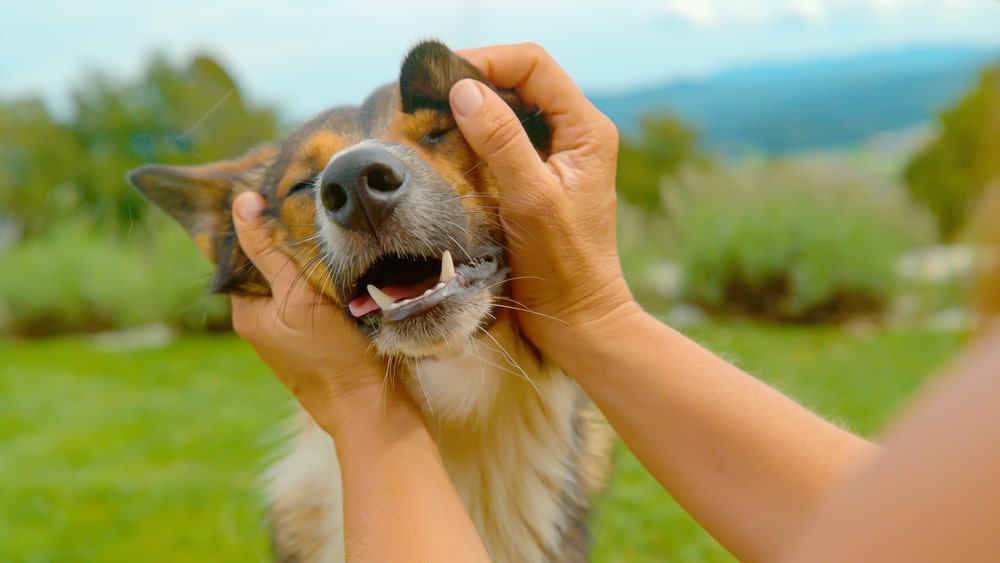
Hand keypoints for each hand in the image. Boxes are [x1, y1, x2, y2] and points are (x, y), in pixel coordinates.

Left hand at [229, 192, 405, 435]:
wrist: (371, 409)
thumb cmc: (334, 356)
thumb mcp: (298, 296)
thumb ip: (269, 251)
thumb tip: (242, 202)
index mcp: (247, 312)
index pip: (243, 252)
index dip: (261, 223)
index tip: (283, 192)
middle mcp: (263, 322)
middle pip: (270, 265)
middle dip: (289, 238)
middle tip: (314, 204)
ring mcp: (292, 332)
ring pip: (296, 280)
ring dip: (312, 259)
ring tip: (335, 228)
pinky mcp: (320, 338)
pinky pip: (316, 297)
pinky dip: (328, 279)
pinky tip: (350, 264)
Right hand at [449, 43, 640, 355]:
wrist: (577, 319)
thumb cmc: (563, 265)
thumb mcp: (530, 199)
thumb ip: (501, 141)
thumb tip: (464, 91)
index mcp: (585, 130)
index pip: (534, 65)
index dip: (488, 60)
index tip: (442, 76)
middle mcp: (575, 135)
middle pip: (522, 81)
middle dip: (476, 81)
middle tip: (428, 96)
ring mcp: (558, 157)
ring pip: (511, 110)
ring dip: (472, 110)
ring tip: (432, 119)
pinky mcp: (539, 178)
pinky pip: (504, 142)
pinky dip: (475, 139)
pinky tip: (448, 150)